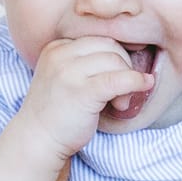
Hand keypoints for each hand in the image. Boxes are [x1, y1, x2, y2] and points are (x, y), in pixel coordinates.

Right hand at [18, 36, 153, 156]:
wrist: (37, 141)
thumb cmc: (55, 114)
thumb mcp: (64, 77)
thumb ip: (85, 63)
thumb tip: (126, 56)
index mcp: (56, 47)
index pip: (98, 38)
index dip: (114, 56)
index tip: (117, 76)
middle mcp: (60, 54)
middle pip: (109, 46)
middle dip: (124, 66)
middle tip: (122, 91)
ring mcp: (69, 72)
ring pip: (116, 60)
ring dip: (128, 79)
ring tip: (120, 102)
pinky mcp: (82, 91)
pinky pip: (119, 79)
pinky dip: (136, 81)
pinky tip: (143, 86)